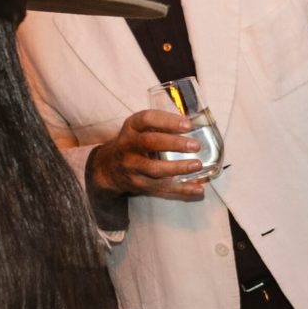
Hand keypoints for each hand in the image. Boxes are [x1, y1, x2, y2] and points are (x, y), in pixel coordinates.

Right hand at [88, 109, 207, 201]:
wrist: (109, 167)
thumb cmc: (134, 142)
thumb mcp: (139, 128)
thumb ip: (161, 124)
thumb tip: (197, 125)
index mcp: (131, 127)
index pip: (147, 119)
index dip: (167, 121)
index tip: (188, 125)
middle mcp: (128, 146)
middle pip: (150, 143)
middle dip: (174, 144)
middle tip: (195, 145)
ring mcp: (132, 167)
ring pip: (155, 169)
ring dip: (178, 168)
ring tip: (197, 165)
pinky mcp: (138, 184)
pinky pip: (161, 188)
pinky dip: (181, 189)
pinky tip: (197, 188)